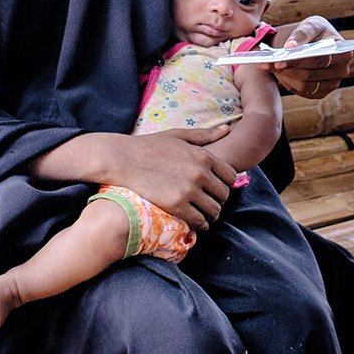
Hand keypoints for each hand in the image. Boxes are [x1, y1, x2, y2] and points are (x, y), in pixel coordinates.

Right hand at [101, 128, 237, 229]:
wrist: (122, 159)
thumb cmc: (149, 146)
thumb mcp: (178, 136)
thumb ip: (204, 135)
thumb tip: (227, 129)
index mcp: (203, 156)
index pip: (231, 176)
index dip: (225, 183)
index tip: (215, 188)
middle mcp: (200, 173)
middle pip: (224, 195)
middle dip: (218, 200)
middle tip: (208, 203)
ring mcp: (189, 190)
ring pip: (214, 211)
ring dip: (211, 215)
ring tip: (203, 215)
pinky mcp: (176, 205)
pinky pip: (199, 221)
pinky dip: (200, 224)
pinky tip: (194, 223)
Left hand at [269, 15, 350, 99]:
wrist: (314, 41)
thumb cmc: (314, 31)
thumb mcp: (310, 25)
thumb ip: (301, 34)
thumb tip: (289, 47)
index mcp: (343, 51)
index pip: (321, 59)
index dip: (300, 60)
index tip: (280, 58)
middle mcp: (342, 70)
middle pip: (311, 74)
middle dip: (288, 69)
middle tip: (267, 64)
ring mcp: (333, 83)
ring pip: (305, 85)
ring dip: (285, 77)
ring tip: (268, 67)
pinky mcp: (322, 92)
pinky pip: (303, 92)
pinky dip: (288, 83)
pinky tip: (277, 73)